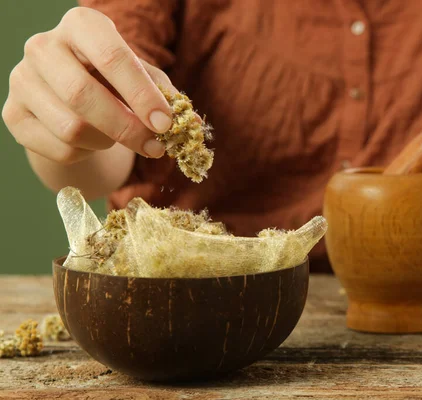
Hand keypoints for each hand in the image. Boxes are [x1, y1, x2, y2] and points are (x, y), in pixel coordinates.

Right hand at [2, 7, 177, 164]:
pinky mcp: (13, 115)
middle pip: (83, 95)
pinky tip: (91, 141)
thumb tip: (193, 123)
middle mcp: (43, 46)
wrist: (70, 99)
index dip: (142, 95)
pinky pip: (60, 149)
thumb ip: (166, 97)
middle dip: (127, 128)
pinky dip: (87, 154)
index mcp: (81, 25)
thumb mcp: (142, 80)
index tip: (165, 124)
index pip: (112, 58)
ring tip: (116, 136)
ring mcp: (21, 80)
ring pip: (71, 127)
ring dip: (106, 141)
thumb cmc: (114, 82)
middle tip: (155, 147)